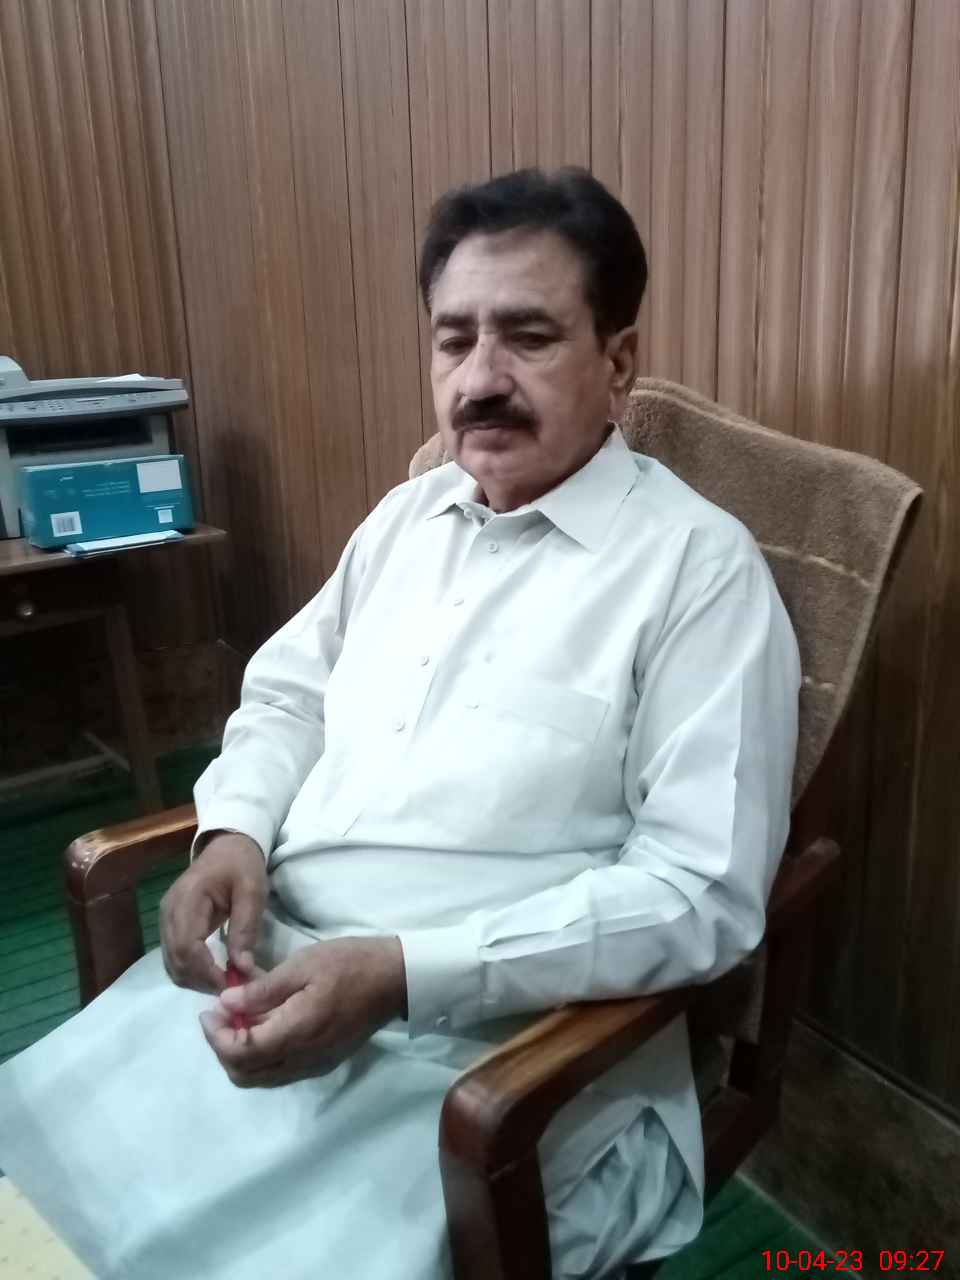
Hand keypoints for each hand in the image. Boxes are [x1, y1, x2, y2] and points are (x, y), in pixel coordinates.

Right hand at [160, 831, 267, 993]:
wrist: (227, 846)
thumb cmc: (242, 865)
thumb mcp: (253, 892)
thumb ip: (246, 928)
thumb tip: (242, 968)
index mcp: (188, 899)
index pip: (187, 947)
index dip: (207, 972)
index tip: (231, 985)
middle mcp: (168, 912)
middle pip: (175, 960)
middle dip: (202, 981)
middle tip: (231, 990)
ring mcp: (165, 919)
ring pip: (171, 963)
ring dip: (195, 979)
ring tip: (224, 983)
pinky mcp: (170, 925)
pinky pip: (174, 957)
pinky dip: (191, 971)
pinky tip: (213, 974)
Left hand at [198, 936, 406, 1087]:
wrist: (395, 979)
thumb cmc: (349, 963)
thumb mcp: (303, 965)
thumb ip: (262, 989)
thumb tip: (224, 1004)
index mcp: (297, 1032)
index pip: (241, 1053)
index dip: (216, 1037)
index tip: (208, 1011)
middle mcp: (303, 1059)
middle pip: (246, 1075)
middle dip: (222, 1048)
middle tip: (218, 1016)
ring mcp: (314, 1065)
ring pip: (262, 1078)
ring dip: (240, 1055)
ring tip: (236, 1019)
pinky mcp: (323, 1062)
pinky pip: (280, 1071)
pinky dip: (261, 1056)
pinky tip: (262, 1025)